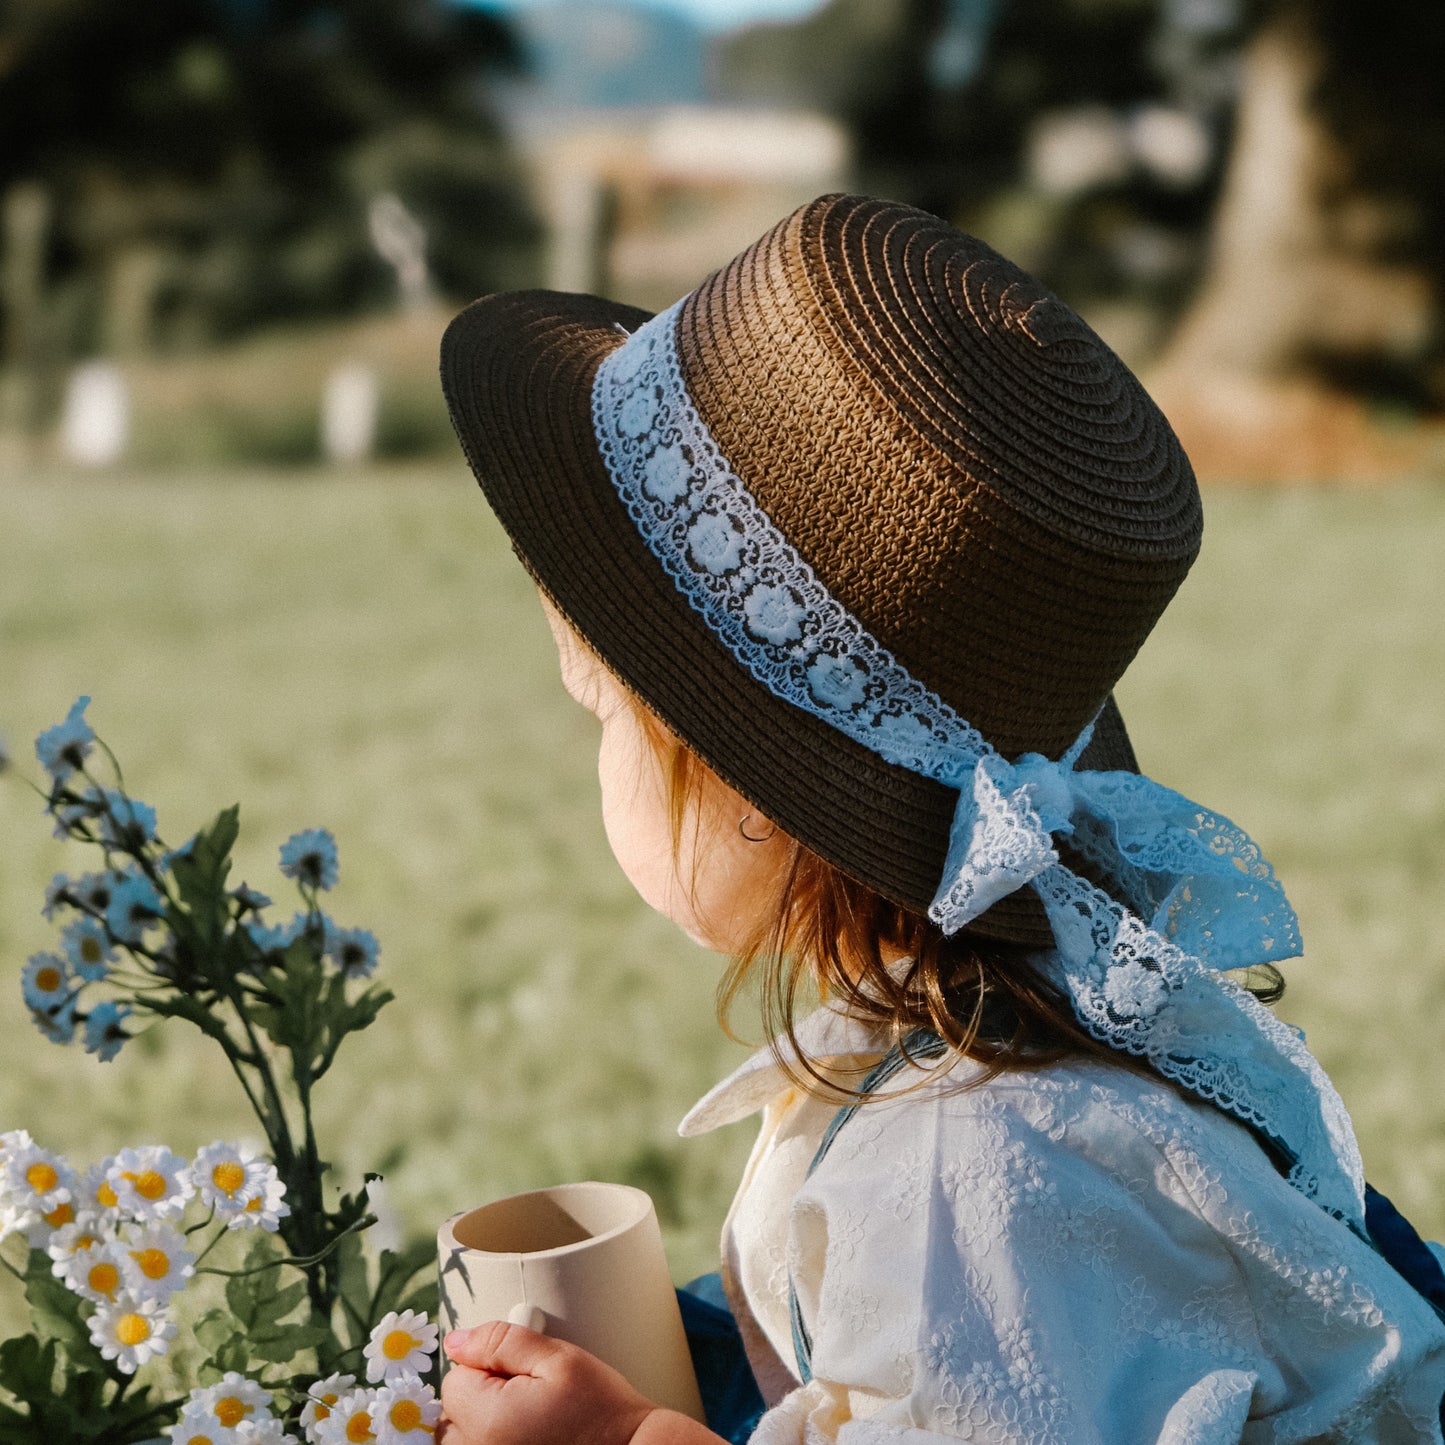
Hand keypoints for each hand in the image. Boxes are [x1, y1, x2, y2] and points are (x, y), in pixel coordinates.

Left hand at [437, 1321, 657, 1444]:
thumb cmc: (599, 1407)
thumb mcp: (557, 1357)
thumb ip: (501, 1342)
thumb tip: (457, 1340)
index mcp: (487, 1420)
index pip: (454, 1377)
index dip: (487, 1363)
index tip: (521, 1369)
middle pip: (452, 1411)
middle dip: (480, 1394)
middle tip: (525, 1391)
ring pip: (461, 1436)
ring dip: (482, 1420)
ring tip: (525, 1414)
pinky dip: (492, 1439)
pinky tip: (523, 1434)